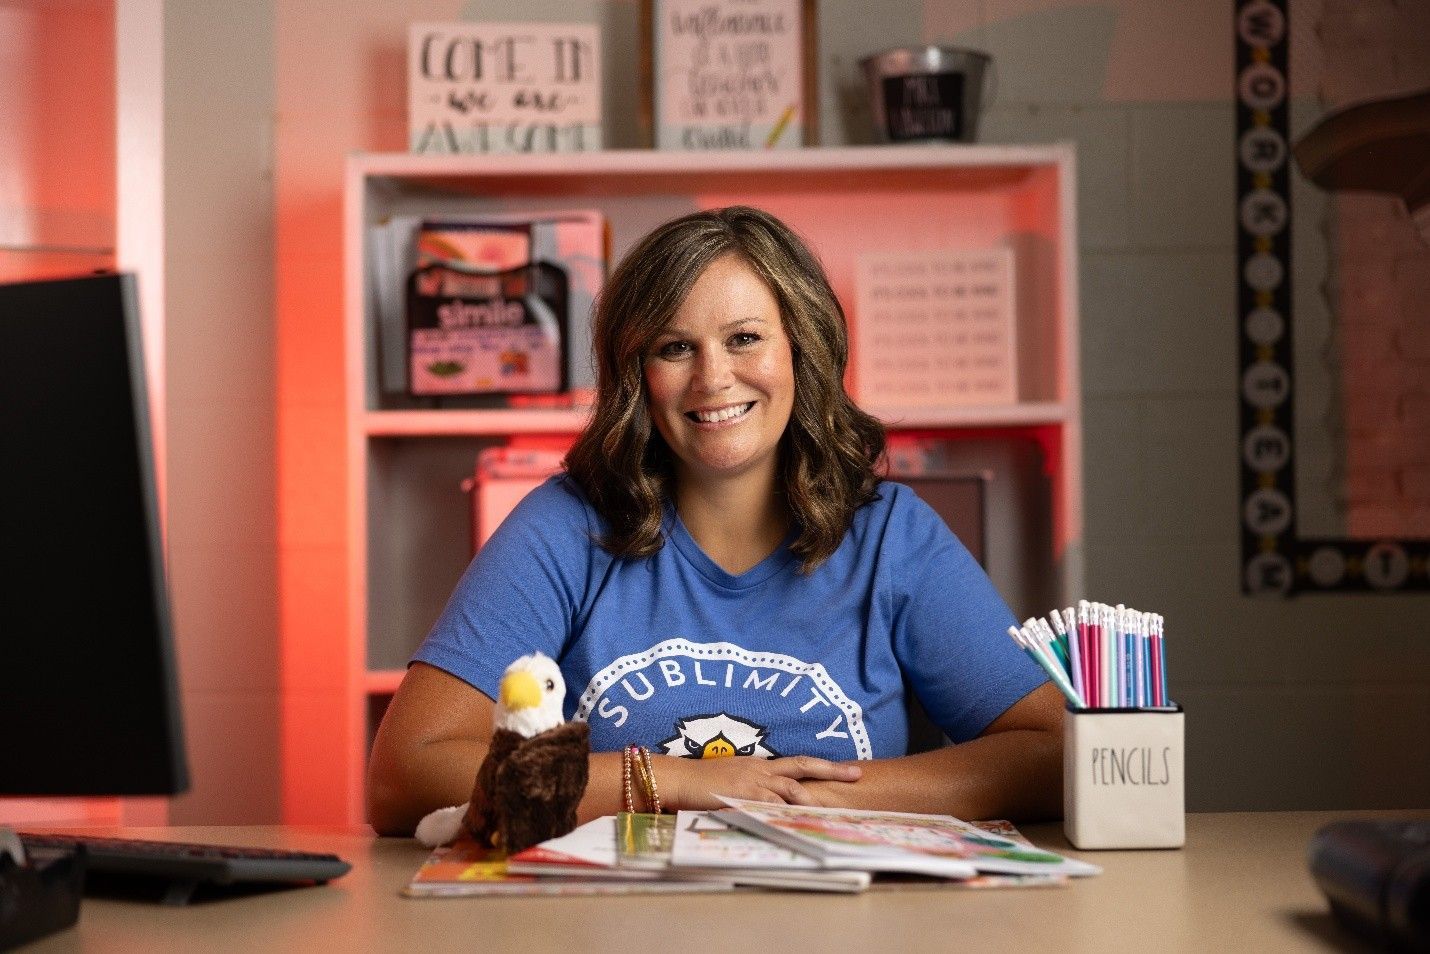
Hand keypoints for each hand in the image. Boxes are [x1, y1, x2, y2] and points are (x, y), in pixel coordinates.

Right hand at [660, 755, 860, 810]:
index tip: (846, 769)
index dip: (823, 766)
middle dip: (832, 770)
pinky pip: (769, 806)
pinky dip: (785, 814)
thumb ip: (753, 790)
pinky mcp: (742, 795)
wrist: (678, 779)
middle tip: (856, 774)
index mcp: (760, 766)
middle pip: (803, 767)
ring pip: (790, 789)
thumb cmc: (701, 783)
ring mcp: (752, 782)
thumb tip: (770, 806)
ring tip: (830, 812)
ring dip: (810, 801)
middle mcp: (761, 770)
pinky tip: (798, 822)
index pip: (798, 764)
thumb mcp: (732, 781)